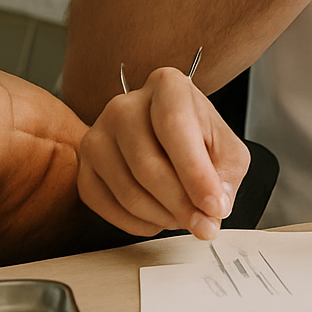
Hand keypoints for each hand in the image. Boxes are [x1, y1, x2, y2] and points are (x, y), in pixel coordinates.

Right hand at [77, 66, 250, 239]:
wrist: (167, 132)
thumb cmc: (199, 136)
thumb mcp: (226, 149)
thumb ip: (226, 177)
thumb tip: (214, 210)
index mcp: (167, 86)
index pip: (174, 127)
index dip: (195, 173)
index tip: (215, 207)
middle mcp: (125, 105)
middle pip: (147, 164)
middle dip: (180, 204)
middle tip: (204, 225)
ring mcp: (98, 134)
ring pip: (127, 190)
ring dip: (162, 216)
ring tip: (184, 218)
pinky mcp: (84, 164)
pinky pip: (104, 204)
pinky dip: (136, 223)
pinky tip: (158, 220)